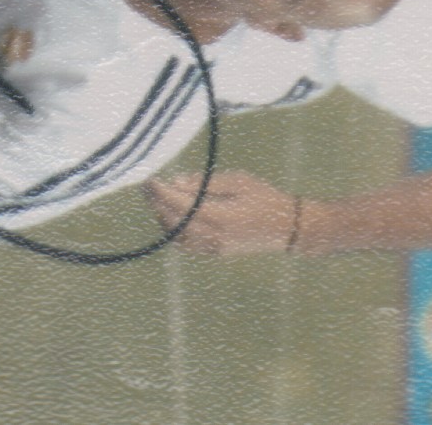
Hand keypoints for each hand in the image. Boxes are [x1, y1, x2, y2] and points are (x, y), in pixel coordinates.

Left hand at [146, 167, 301, 256]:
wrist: (285, 227)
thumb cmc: (264, 196)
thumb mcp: (238, 181)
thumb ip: (207, 183)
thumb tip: (176, 181)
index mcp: (222, 217)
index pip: (183, 206)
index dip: (163, 193)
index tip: (149, 179)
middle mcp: (215, 237)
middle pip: (176, 223)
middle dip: (158, 204)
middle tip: (146, 185)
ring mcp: (215, 249)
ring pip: (178, 237)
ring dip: (164, 218)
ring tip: (156, 197)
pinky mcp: (216, 253)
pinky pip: (188, 245)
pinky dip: (175, 231)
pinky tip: (171, 215)